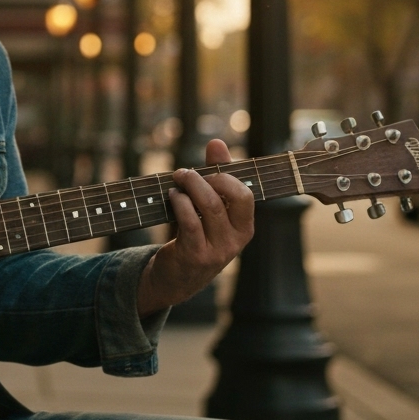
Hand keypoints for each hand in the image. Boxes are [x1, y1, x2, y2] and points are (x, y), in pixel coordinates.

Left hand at [136, 139, 253, 317]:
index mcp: (244, 226)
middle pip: (233, 196)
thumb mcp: (208, 208)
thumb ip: (215, 175)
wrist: (177, 277)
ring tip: (177, 179)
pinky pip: (190, 221)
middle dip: (209, 176)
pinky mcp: (196, 255)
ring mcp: (218, 249)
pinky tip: (172, 195)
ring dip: (191, 185)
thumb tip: (217, 142)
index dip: (226, 175)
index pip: (246, 193)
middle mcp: (236, 239)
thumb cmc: (195, 235)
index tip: (206, 170)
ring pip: (210, 206)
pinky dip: (179, 202)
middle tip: (186, 172)